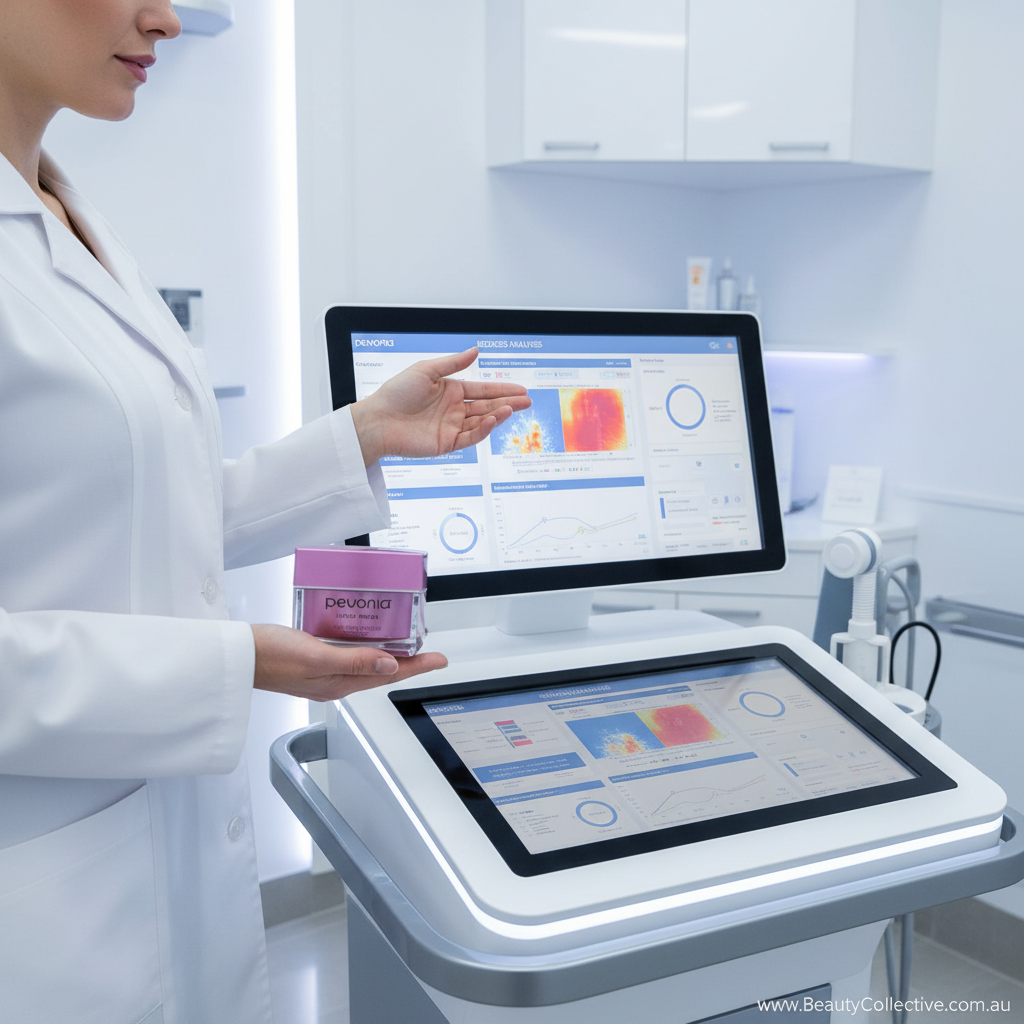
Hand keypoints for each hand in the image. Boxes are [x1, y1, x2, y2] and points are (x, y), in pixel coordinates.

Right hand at [251, 624, 447, 700]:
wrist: (238, 655)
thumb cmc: (271, 656)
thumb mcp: (317, 657)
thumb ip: (354, 661)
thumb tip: (391, 666)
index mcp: (339, 683)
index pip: (388, 675)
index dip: (417, 666)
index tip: (440, 660)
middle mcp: (334, 679)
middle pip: (381, 670)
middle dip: (407, 661)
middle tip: (428, 651)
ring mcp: (323, 670)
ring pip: (365, 662)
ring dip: (386, 652)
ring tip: (405, 642)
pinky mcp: (312, 658)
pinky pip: (346, 652)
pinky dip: (361, 644)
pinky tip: (363, 633)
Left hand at [349, 347, 530, 464]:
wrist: (378, 420)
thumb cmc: (396, 392)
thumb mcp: (426, 370)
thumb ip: (453, 363)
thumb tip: (475, 351)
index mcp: (450, 390)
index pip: (482, 390)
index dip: (502, 390)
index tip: (521, 389)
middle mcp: (454, 409)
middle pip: (487, 406)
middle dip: (508, 403)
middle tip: (527, 401)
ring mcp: (451, 427)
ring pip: (481, 421)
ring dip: (498, 415)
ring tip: (513, 408)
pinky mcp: (447, 444)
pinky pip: (470, 436)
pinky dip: (483, 429)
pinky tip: (492, 419)